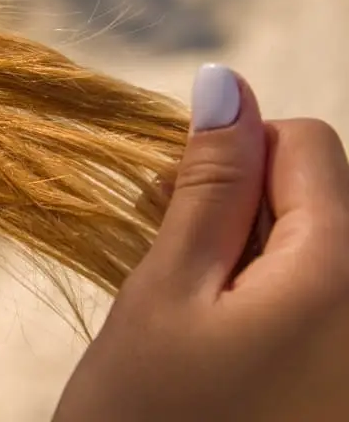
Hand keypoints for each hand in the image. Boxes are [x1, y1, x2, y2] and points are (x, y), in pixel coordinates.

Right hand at [54, 64, 348, 420]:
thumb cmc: (143, 418)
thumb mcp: (164, 292)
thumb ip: (208, 185)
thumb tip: (226, 84)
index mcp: (342, 279)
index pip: (309, 146)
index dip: (234, 156)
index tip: (172, 202)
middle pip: (320, 198)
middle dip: (240, 205)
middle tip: (166, 252)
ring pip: (316, 247)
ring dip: (247, 251)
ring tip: (187, 301)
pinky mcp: (340, 380)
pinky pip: (319, 300)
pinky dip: (266, 295)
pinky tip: (219, 334)